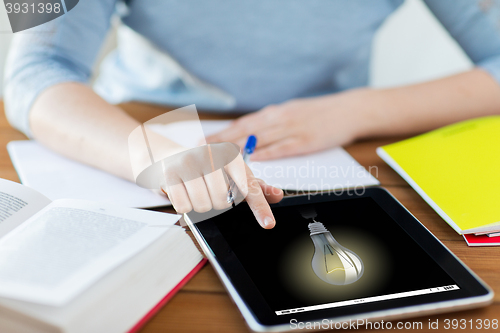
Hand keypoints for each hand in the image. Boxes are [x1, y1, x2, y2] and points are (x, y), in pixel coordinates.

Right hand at [160, 143, 282, 227]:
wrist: (173, 157)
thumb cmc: (209, 168)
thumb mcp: (235, 173)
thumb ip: (255, 187)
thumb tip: (277, 195)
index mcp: (231, 156)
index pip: (249, 188)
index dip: (260, 208)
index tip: (269, 224)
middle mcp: (211, 156)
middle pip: (223, 203)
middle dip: (217, 204)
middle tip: (211, 191)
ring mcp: (189, 163)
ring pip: (203, 206)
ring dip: (201, 205)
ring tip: (197, 190)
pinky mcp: (170, 173)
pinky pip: (183, 206)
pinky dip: (185, 205)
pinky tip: (183, 190)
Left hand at [206, 89, 375, 159]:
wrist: (350, 109)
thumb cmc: (320, 113)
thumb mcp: (293, 111)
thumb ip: (272, 121)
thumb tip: (252, 131)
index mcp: (276, 112)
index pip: (243, 123)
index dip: (223, 133)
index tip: (204, 140)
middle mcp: (280, 118)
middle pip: (246, 131)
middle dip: (222, 141)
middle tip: (202, 151)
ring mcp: (293, 129)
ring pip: (260, 140)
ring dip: (238, 149)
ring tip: (219, 158)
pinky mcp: (306, 142)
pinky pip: (283, 148)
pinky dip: (266, 154)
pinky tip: (254, 161)